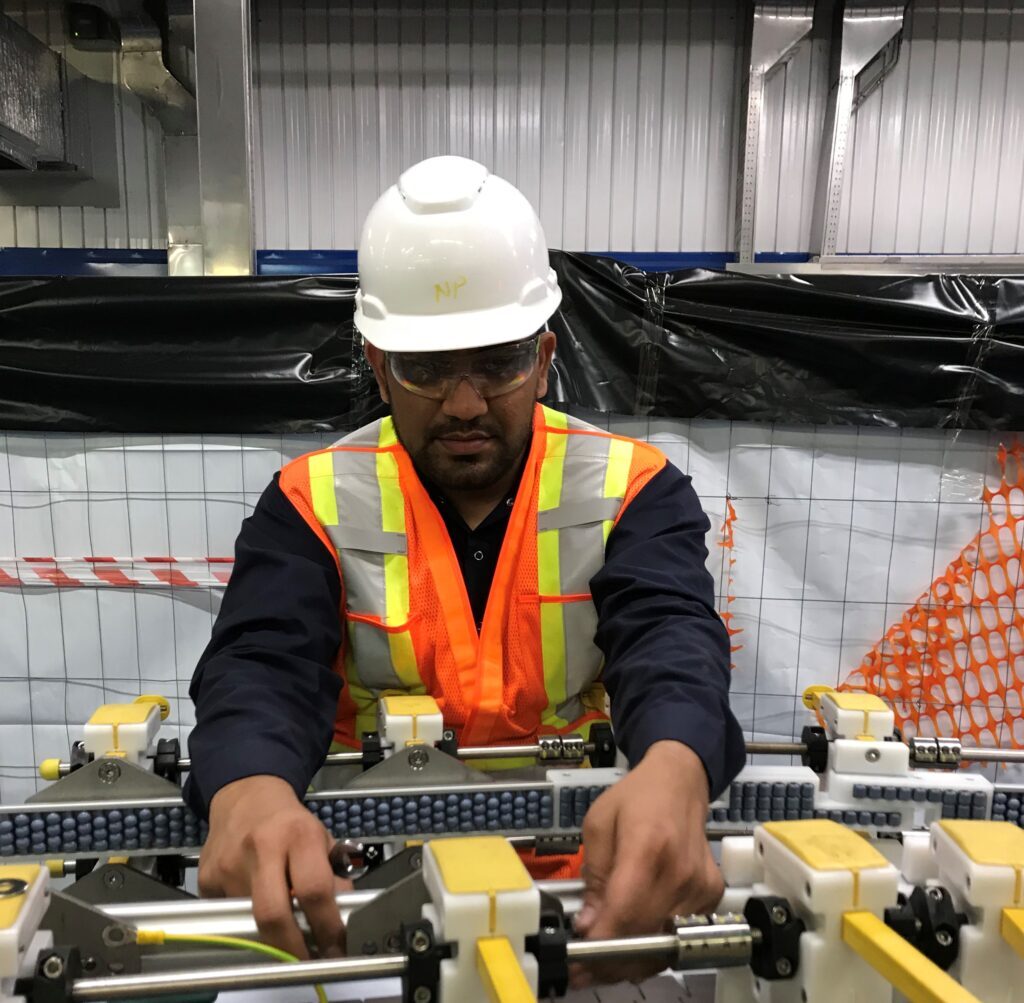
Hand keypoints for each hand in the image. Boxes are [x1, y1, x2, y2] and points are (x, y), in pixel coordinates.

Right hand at [198, 775, 349, 959]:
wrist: (244, 796)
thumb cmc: (289, 821)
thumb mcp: (321, 837)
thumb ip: (333, 874)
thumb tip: (343, 914)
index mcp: (298, 834)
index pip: (314, 890)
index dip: (327, 926)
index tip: (335, 946)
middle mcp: (262, 848)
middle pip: (273, 914)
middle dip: (292, 948)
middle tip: (307, 960)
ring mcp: (230, 865)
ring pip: (250, 919)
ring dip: (269, 932)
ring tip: (283, 924)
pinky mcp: (207, 878)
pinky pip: (229, 913)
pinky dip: (245, 918)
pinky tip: (254, 899)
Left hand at [575, 741, 722, 984]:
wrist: (680, 782)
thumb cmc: (637, 798)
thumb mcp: (598, 824)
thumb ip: (594, 876)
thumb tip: (588, 924)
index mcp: (647, 847)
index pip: (625, 911)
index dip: (600, 943)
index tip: (577, 958)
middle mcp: (680, 872)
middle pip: (645, 936)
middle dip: (610, 958)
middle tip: (584, 964)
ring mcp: (700, 887)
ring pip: (664, 943)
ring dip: (632, 957)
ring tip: (606, 952)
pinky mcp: (712, 895)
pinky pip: (680, 934)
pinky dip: (655, 943)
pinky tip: (635, 936)